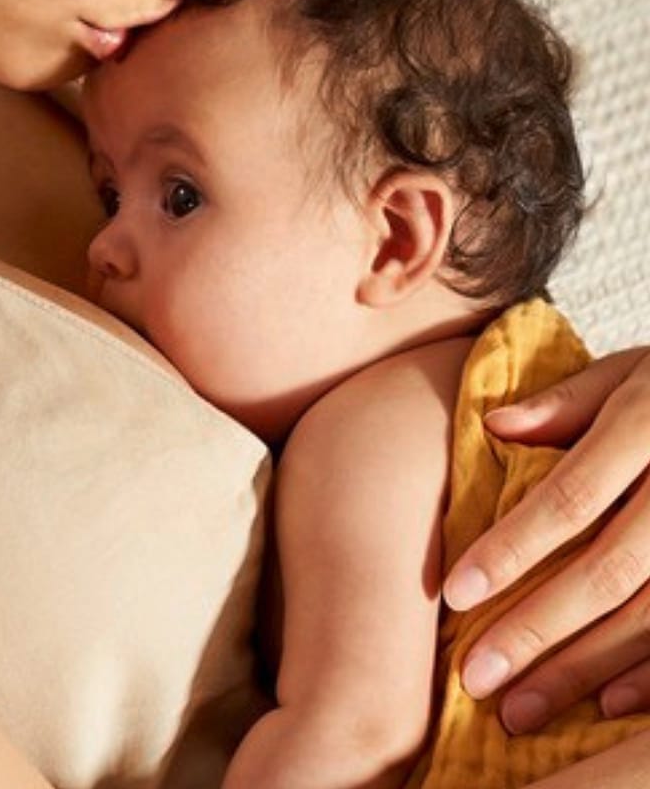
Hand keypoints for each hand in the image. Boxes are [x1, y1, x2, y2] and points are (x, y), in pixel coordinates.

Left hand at [442, 346, 649, 719]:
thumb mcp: (629, 374)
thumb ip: (566, 402)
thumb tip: (493, 427)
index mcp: (645, 427)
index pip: (571, 497)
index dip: (513, 548)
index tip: (455, 594)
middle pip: (608, 570)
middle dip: (538, 630)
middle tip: (476, 678)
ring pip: (649, 613)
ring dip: (584, 669)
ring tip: (521, 710)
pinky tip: (605, 706)